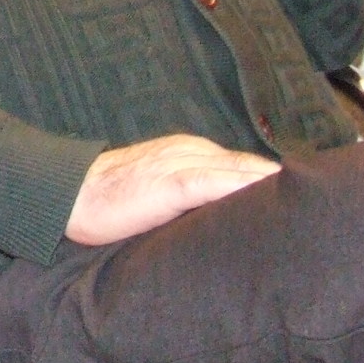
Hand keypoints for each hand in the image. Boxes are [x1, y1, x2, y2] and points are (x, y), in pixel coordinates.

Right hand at [65, 133, 278, 245]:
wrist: (63, 193)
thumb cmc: (104, 198)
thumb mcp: (154, 186)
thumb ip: (187, 190)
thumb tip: (218, 211)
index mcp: (186, 150)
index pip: (241, 166)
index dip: (264, 182)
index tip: (288, 199)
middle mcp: (188, 150)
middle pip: (248, 167)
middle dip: (273, 184)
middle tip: (300, 202)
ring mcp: (180, 164)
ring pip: (239, 172)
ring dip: (267, 185)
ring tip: (296, 201)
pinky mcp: (171, 183)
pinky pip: (215, 183)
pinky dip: (242, 187)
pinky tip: (262, 195)